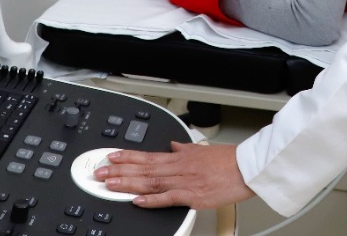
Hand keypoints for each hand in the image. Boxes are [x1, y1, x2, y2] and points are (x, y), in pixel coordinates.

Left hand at [94, 142, 253, 209]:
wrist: (247, 168)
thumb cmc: (229, 160)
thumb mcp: (203, 149)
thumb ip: (185, 149)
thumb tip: (173, 145)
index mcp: (180, 156)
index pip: (147, 155)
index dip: (127, 156)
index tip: (111, 156)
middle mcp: (178, 167)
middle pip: (143, 168)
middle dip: (119, 170)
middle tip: (100, 172)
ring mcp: (184, 181)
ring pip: (150, 181)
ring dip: (128, 182)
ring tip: (110, 184)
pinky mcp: (193, 196)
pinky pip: (168, 198)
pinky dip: (151, 199)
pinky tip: (137, 200)